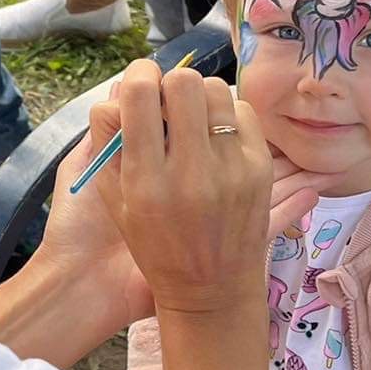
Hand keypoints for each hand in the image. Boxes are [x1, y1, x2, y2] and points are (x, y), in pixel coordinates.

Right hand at [36, 77, 318, 329]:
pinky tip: (217, 139)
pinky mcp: (259, 170)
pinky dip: (226, 116)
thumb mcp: (116, 201)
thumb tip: (124, 89)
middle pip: (183, 81)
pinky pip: (243, 112)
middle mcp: (191, 172)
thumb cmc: (153, 246)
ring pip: (217, 89)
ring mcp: (231, 170)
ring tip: (194, 122)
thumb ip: (111, 141)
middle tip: (169, 104)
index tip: (141, 83)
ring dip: (200, 96)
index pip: (139, 94)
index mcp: (147, 180)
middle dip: (171, 84)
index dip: (138, 76)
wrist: (209, 293)